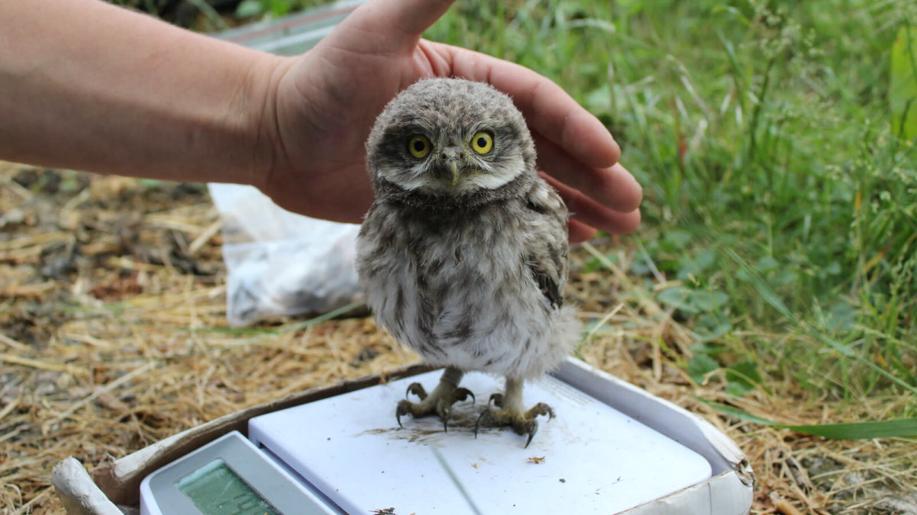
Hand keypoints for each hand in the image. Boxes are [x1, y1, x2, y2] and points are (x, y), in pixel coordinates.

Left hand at [259, 0, 640, 241]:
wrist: (274, 137)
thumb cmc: (320, 81)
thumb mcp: (373, 32)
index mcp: (469, 84)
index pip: (538, 104)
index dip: (579, 129)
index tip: (610, 158)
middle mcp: (470, 128)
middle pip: (548, 153)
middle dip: (594, 180)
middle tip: (632, 212)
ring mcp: (456, 173)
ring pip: (527, 191)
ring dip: (573, 210)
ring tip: (616, 235)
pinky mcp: (436, 210)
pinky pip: (492, 224)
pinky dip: (526, 232)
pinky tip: (558, 245)